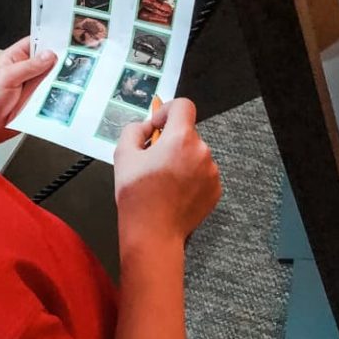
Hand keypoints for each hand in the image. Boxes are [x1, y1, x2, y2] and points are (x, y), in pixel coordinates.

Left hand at [0, 38, 55, 158]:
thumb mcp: (7, 77)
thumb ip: (30, 66)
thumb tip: (49, 55)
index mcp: (15, 58)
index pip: (36, 42)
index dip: (50, 40)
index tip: (65, 41)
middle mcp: (25, 70)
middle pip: (48, 61)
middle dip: (58, 62)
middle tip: (70, 62)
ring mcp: (32, 86)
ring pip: (52, 79)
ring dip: (58, 80)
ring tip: (66, 78)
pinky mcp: (37, 101)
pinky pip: (52, 95)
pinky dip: (57, 95)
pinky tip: (62, 94)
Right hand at [113, 98, 220, 251]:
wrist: (153, 233)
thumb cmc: (137, 195)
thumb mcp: (123, 155)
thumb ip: (133, 130)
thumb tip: (145, 127)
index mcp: (181, 138)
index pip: (183, 105)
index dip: (166, 110)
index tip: (156, 127)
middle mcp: (202, 152)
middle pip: (186, 133)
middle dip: (170, 141)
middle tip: (151, 160)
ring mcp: (211, 172)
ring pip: (194, 154)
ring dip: (180, 160)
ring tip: (161, 181)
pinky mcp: (215, 190)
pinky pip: (202, 174)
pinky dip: (189, 177)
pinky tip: (173, 192)